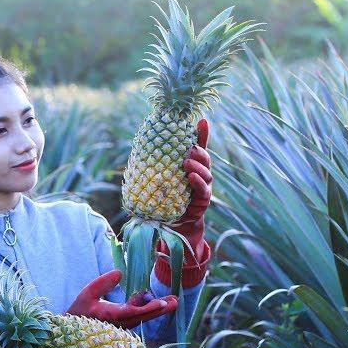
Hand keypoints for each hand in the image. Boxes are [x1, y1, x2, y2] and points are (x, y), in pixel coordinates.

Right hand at [66, 270, 177, 328]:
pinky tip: (159, 302)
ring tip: (173, 300)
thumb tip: (120, 273)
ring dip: (158, 309)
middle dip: (160, 309)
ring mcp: (122, 326)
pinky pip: (139, 317)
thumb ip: (103, 282)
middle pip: (143, 317)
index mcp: (110, 315)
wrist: (74, 330)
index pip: (132, 312)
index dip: (147, 308)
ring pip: (143, 317)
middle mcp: (119, 323)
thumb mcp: (88, 293)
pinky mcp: (123, 325)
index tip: (161, 302)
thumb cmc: (80, 310)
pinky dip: (148, 309)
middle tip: (175, 301)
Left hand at [155, 119, 212, 287]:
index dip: (202, 134)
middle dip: (199, 151)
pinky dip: (198, 183)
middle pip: (205, 158)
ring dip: (198, 166)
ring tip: (186, 162)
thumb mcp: (157, 180)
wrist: (170, 227)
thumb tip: (140, 145)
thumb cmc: (162, 200)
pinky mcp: (203, 202)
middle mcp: (199, 175)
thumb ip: (155, 165)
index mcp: (189, 166)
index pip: (198, 147)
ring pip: (207, 173)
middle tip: (188, 148)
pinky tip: (190, 178)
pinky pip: (203, 190)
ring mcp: (203, 188)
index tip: (202, 120)